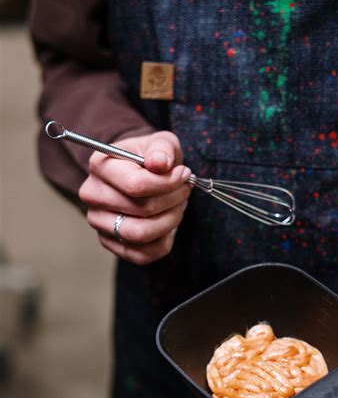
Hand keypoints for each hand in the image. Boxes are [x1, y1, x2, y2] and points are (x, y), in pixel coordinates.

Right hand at [79, 131, 191, 264]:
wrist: (138, 172)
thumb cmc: (150, 157)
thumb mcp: (161, 142)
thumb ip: (162, 148)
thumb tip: (160, 163)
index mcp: (101, 165)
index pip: (136, 185)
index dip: (168, 183)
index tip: (184, 175)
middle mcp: (93, 195)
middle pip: (142, 209)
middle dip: (174, 200)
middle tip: (185, 190)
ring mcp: (98, 221)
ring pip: (141, 234)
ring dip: (170, 221)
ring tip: (178, 206)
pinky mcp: (109, 242)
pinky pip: (142, 254)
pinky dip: (164, 241)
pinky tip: (168, 224)